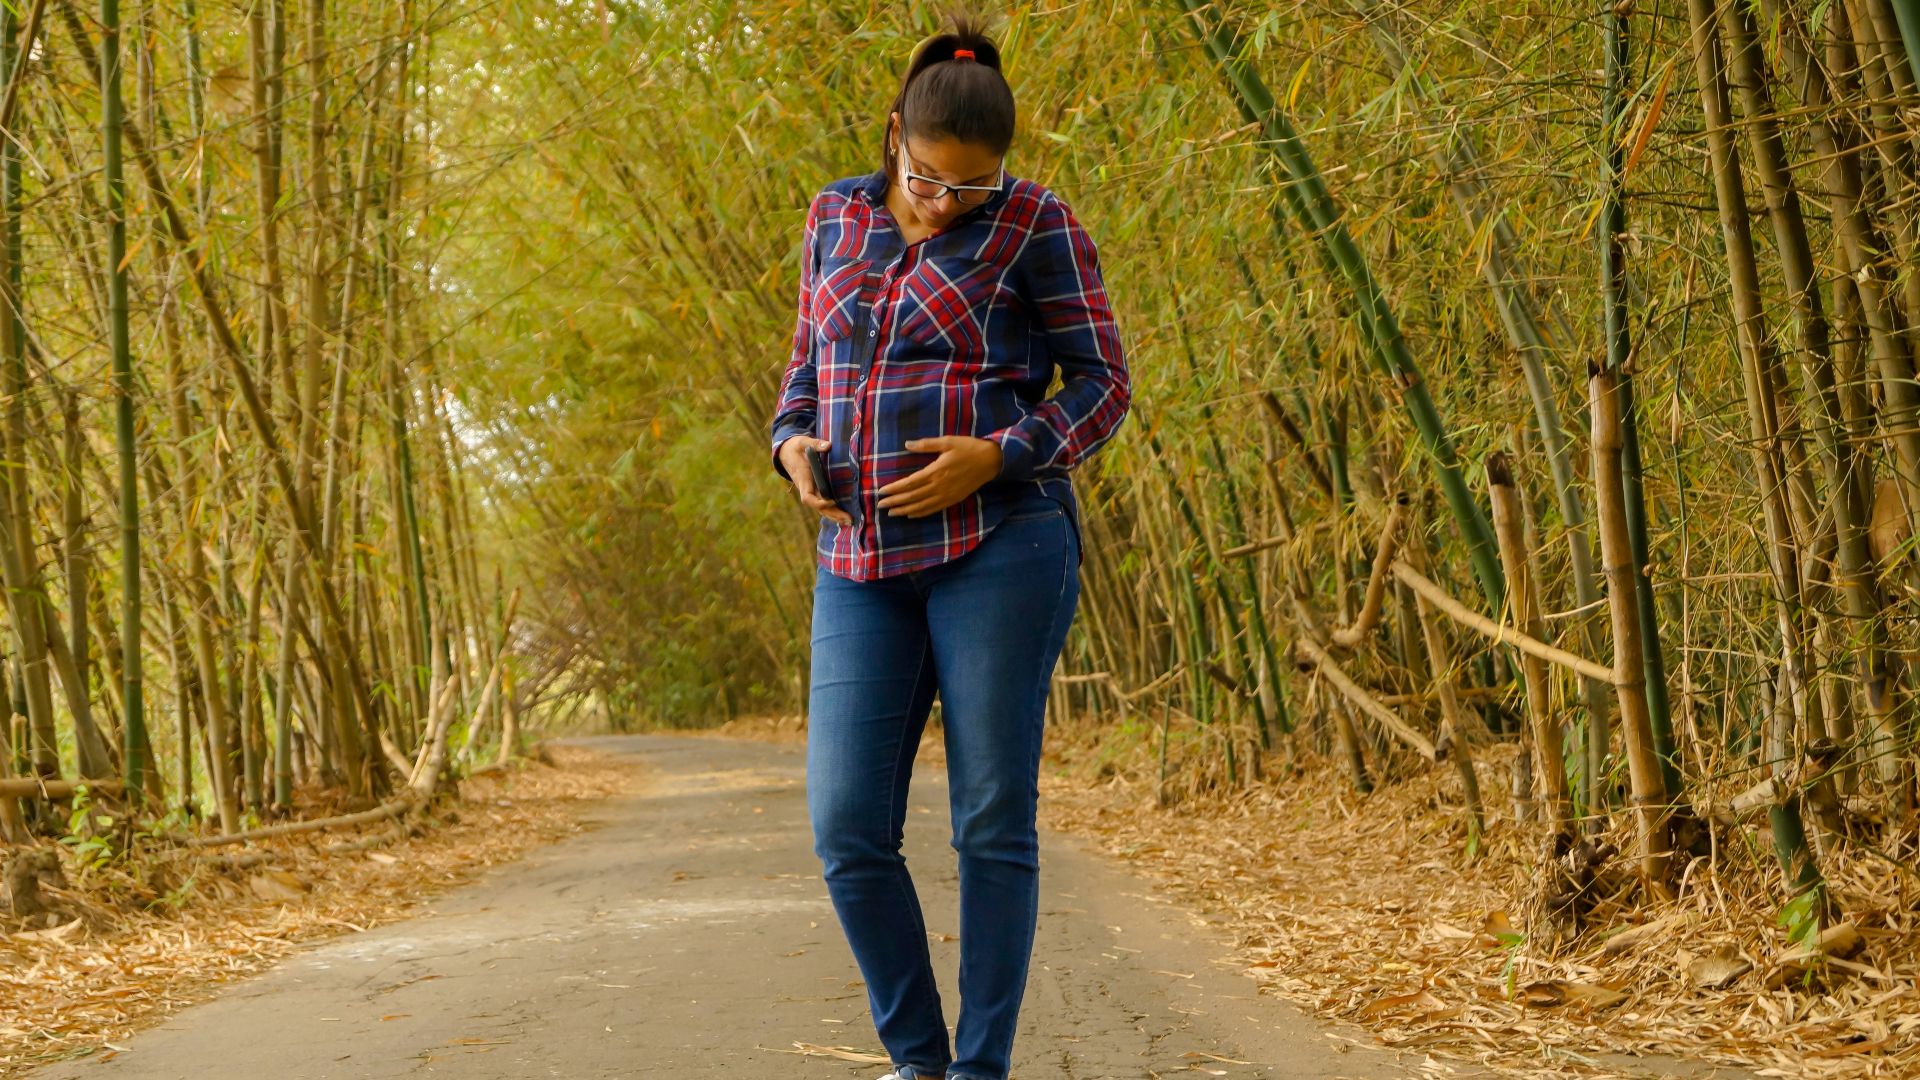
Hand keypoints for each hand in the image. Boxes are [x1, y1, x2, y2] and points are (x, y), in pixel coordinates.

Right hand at [778, 435, 852, 525]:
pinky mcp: (815, 490)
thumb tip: (828, 446)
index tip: (832, 501)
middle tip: (849, 520)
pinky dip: (833, 511)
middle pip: (818, 507)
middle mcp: (806, 488)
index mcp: (803, 479)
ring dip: (834, 516)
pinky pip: (823, 503)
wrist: (786, 452)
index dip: (819, 502)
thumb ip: (815, 444)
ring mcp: (810, 491)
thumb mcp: (803, 442)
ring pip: (821, 508)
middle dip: (833, 514)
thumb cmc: (796, 447)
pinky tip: (844, 516)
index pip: (808, 497)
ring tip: (850, 522)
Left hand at [877, 435, 1002, 517]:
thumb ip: (926, 444)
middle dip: (895, 502)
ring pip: (921, 506)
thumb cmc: (968, 448)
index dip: (894, 489)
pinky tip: (911, 514)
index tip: (881, 492)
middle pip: (912, 497)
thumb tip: (906, 444)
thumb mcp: (947, 441)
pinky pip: (933, 509)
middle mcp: (939, 486)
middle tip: (879, 505)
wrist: (991, 461)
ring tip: (891, 513)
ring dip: (904, 510)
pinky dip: (920, 513)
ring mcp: (946, 495)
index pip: (910, 483)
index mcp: (936, 471)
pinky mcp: (953, 500)